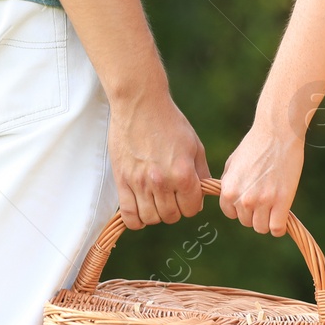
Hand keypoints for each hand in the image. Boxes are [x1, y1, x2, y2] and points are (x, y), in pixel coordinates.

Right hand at [107, 88, 209, 229]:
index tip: (187, 195)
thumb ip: (201, 174)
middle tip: (171, 196)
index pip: (192, 209)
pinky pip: (128, 215)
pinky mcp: (122, 180)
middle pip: (171, 216)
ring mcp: (140, 183)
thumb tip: (202, 197)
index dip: (191, 204)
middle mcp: (162, 182)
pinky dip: (135, 220)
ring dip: (155, 214)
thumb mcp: (195, 146)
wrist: (140, 104)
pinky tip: (140, 209)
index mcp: (183, 174)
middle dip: (174, 209)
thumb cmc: (170, 123)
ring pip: (150, 218)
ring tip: (155, 200)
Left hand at [220, 97, 304, 235]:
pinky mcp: (281, 202)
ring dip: (268, 221)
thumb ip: (228, 184)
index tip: (251, 200)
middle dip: (255, 214)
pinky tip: (282, 218)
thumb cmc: (255, 145)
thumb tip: (228, 199)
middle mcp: (243, 198)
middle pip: (247, 222)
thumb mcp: (232, 164)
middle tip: (265, 199)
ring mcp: (262, 201)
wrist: (277, 134)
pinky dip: (279, 228)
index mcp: (228, 190)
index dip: (241, 208)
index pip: (231, 214)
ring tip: (274, 208)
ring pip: (262, 228)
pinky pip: (277, 229)